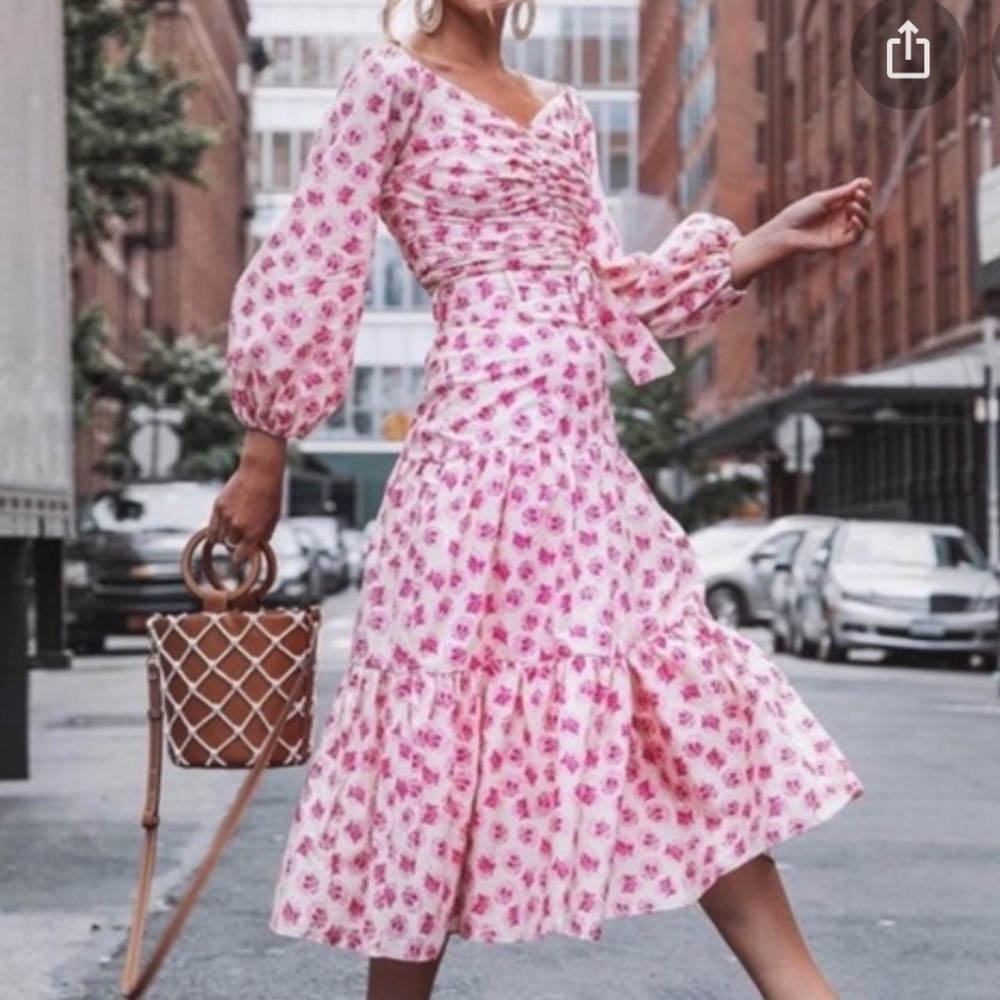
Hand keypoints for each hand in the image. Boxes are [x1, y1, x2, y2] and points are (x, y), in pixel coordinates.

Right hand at [207, 430, 286, 563]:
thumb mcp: (274, 518)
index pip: (239, 556)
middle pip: (229, 545)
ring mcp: (226, 516)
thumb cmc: (271, 495)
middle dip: (234, 544)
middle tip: (238, 539)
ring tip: (229, 532)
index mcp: (253, 532)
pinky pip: (211, 526)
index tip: (240, 555)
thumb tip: (257, 547)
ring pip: (218, 537)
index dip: (240, 556)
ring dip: (223, 537)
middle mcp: (237, 526)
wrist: (260, 473)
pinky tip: (217, 531)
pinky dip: (214, 530)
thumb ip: (264, 535)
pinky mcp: (218, 506)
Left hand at [775, 177, 873, 253]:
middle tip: (858, 194)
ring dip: (863, 212)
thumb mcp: (822, 199)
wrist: (786, 232)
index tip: (865, 184)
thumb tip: (864, 181)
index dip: (864, 190)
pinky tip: (854, 219)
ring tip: (853, 206)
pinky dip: (859, 227)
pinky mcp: (838, 242)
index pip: (858, 196)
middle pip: (863, 208)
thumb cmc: (799, 213)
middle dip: (865, 200)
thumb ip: (842, 192)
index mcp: (837, 204)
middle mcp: (841, 217)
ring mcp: (841, 230)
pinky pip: (856, 236)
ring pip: (863, 222)